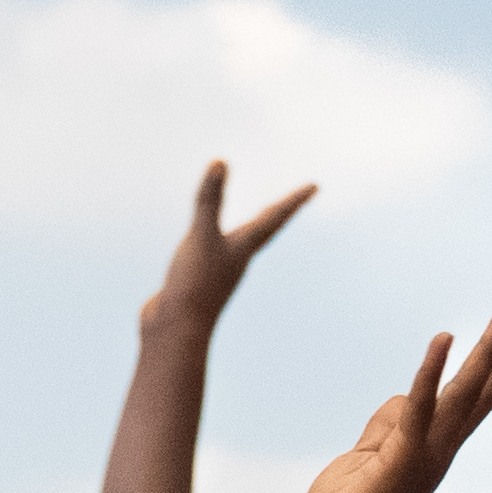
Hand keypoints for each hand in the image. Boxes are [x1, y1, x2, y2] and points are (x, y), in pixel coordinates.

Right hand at [143, 157, 314, 342]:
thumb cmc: (193, 284)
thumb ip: (210, 198)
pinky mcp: (197, 281)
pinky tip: (210, 245)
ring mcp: (217, 271)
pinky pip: (212, 254)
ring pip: (240, 244)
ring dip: (250, 229)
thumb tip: (221, 161)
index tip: (316, 186)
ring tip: (255, 219)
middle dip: (279, 212)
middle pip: (263, 231)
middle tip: (296, 200)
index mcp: (243, 249)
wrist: (175, 330)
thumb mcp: (201, 234)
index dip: (294, 200)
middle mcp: (236, 260)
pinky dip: (217, 242)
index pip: (274, 218)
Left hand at [303, 305, 491, 492]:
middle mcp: (439, 451)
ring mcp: (426, 455)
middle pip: (479, 392)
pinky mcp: (403, 457)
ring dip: (489, 350)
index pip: (469, 402)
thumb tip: (403, 397)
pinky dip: (431, 371)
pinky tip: (445, 337)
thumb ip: (387, 426)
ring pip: (465, 393)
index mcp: (432, 450)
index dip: (491, 367)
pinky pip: (419, 407)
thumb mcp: (366, 456)